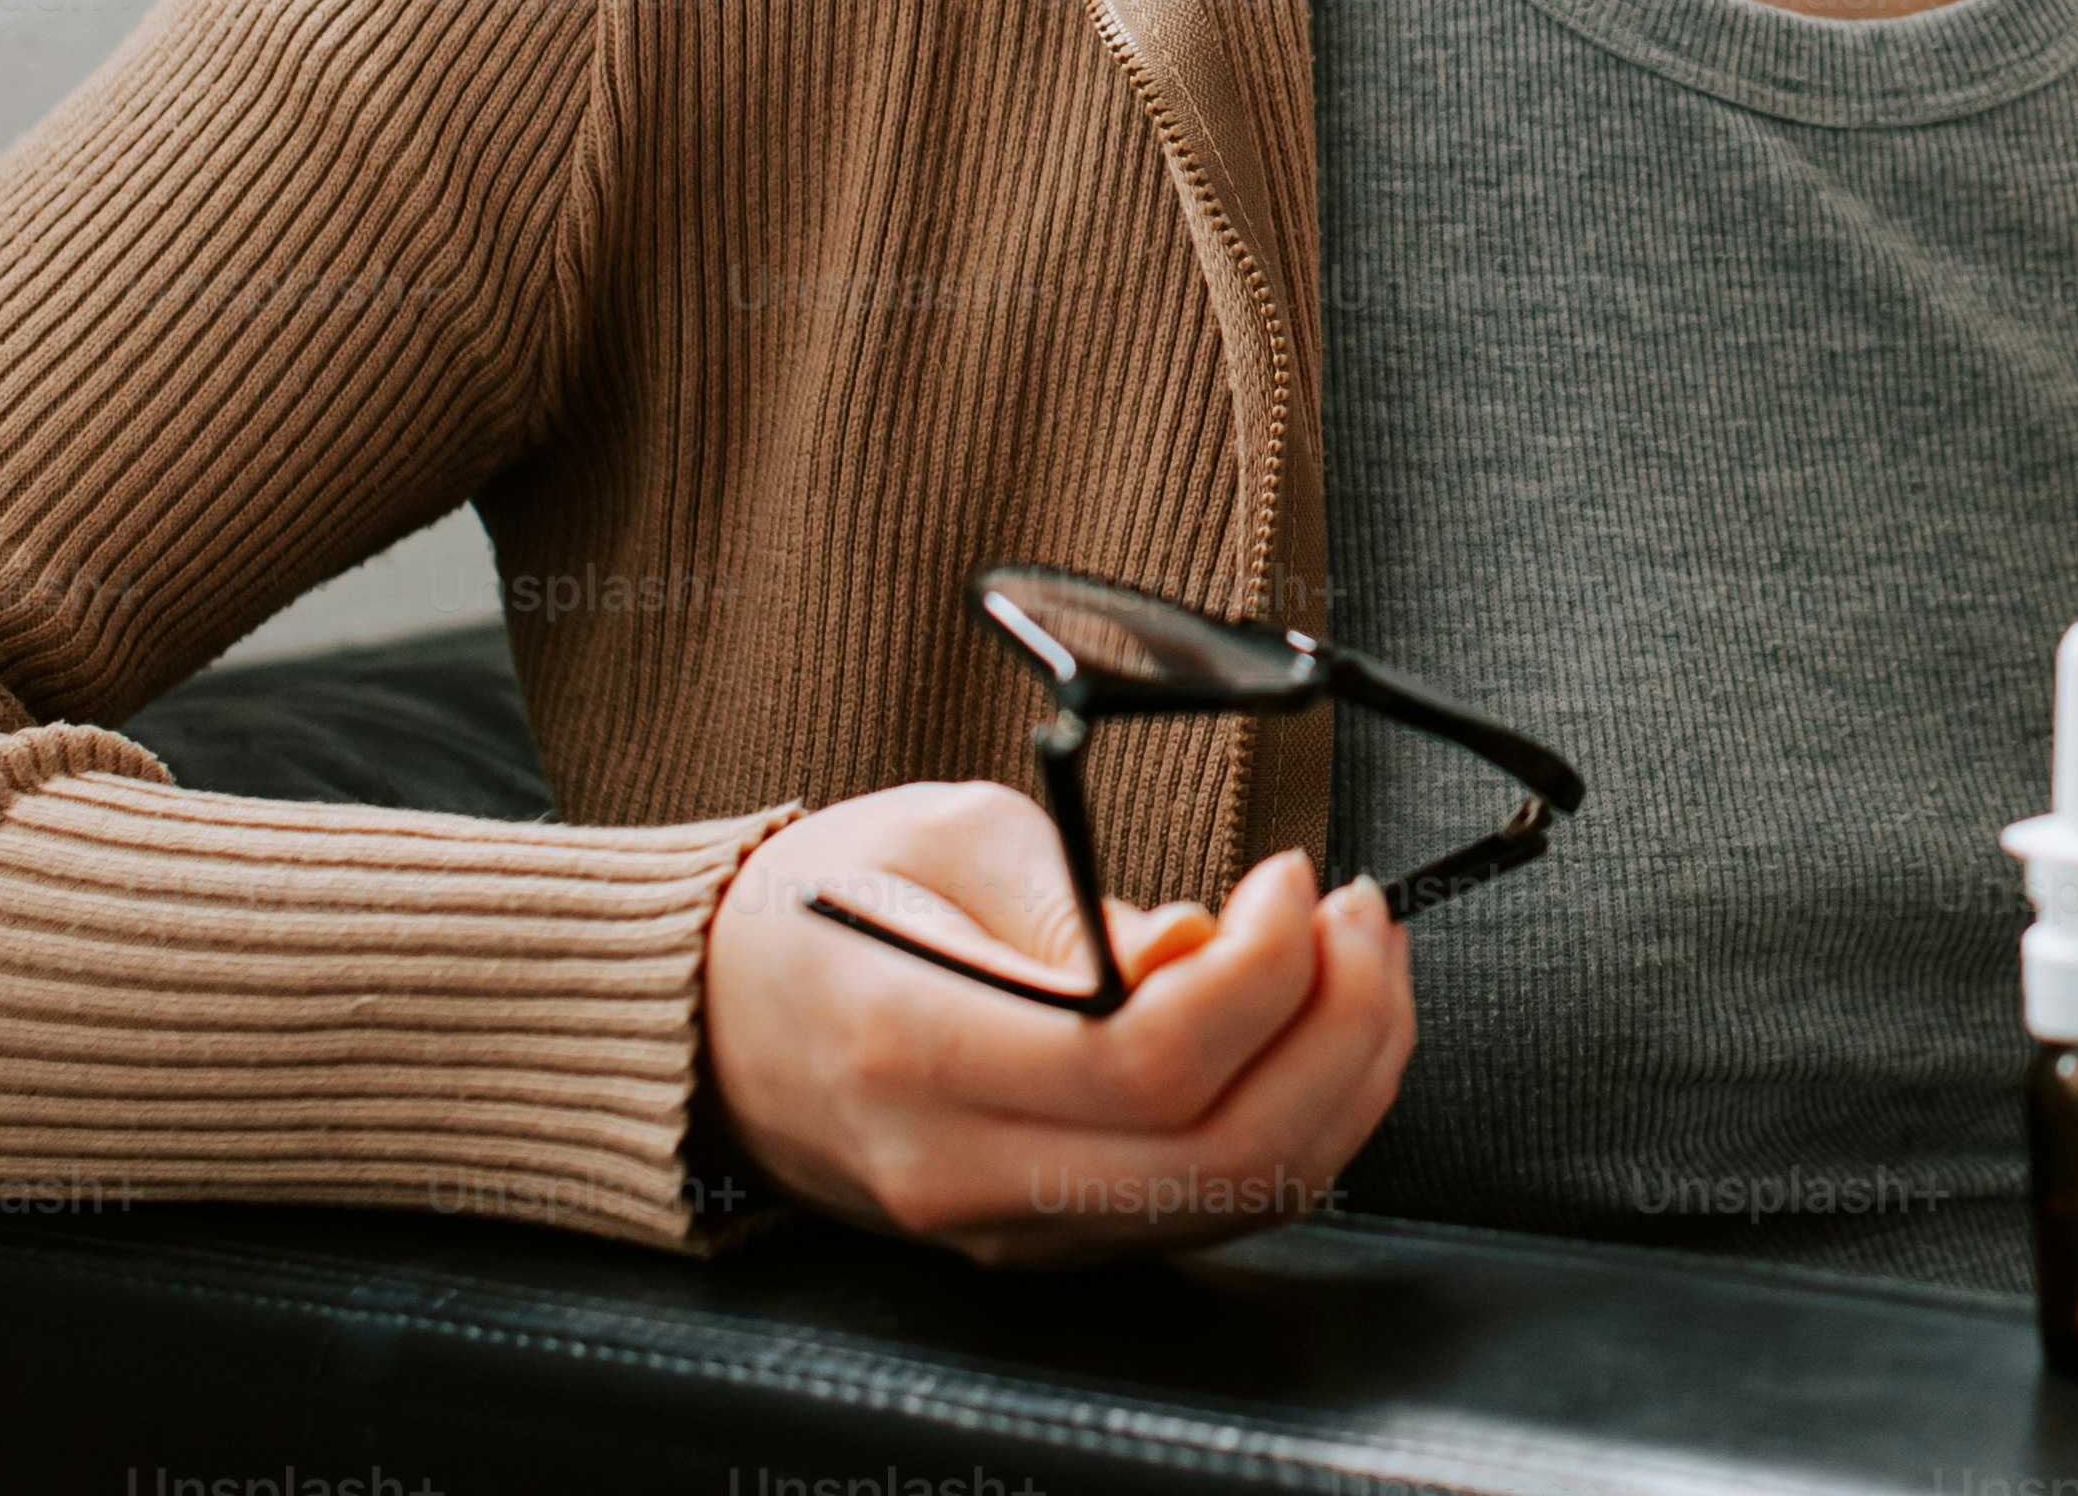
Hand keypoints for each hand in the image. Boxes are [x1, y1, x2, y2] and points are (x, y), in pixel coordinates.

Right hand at [700, 790, 1410, 1265]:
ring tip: (1360, 957)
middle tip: (1361, 916)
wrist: (716, 1023)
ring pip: (1243, 1196)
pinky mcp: (1049, 1239)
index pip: (1148, 1061)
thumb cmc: (821, 910)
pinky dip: (1303, 1117)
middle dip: (1341, 1026)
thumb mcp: (940, 837)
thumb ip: (1083, 904)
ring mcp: (1011, 1227)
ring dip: (1344, 1075)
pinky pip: (1217, 1206)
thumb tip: (1211, 951)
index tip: (1295, 878)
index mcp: (920, 1053)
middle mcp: (966, 1169)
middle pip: (1226, 1153)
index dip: (1265, 968)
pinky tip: (1315, 1027)